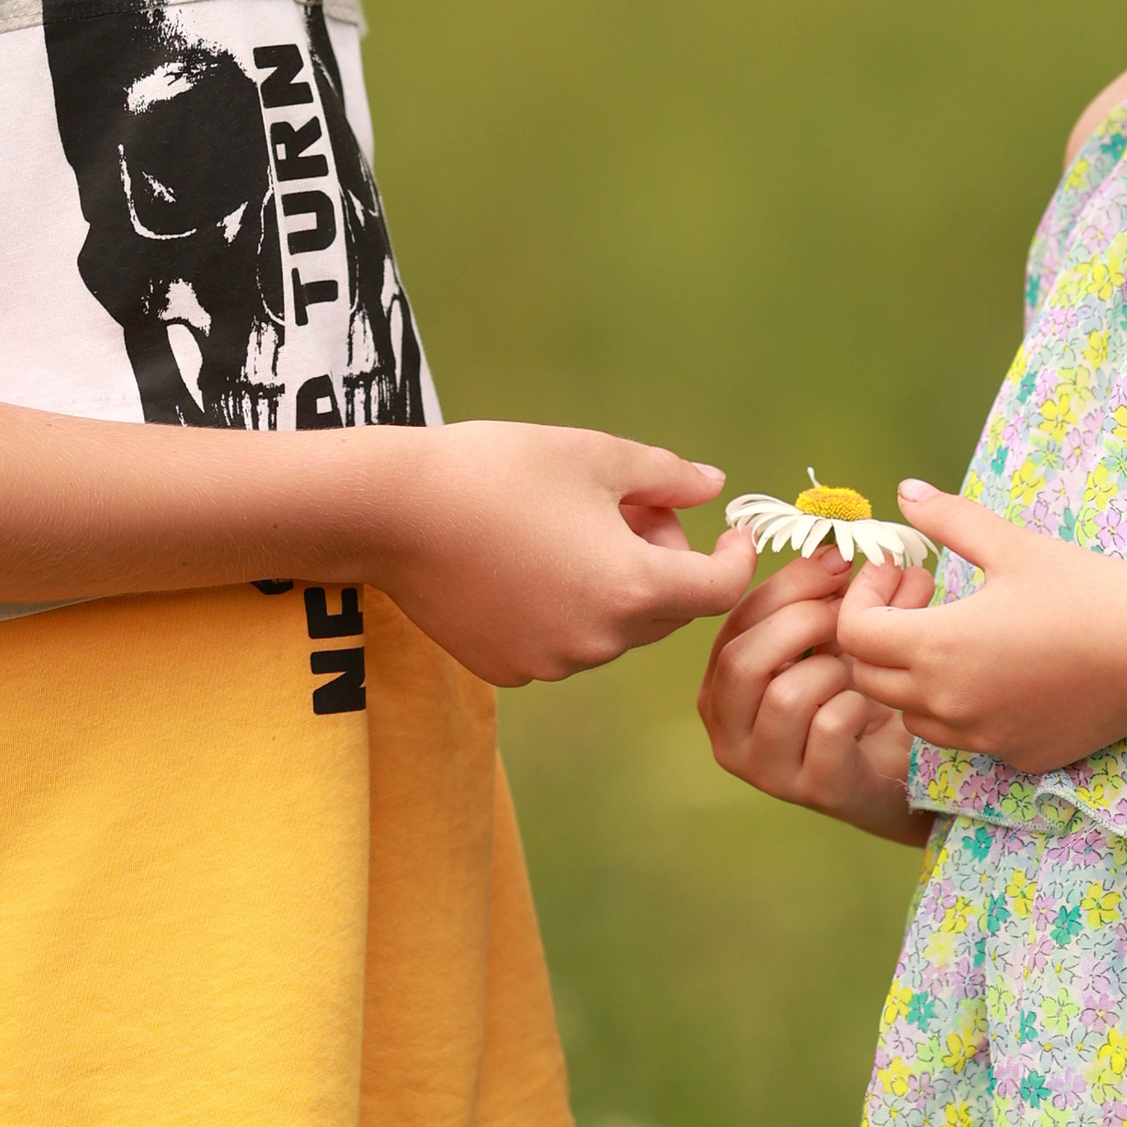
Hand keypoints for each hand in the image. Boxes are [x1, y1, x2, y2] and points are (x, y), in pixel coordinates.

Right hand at [375, 422, 755, 685]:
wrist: (392, 511)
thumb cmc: (498, 471)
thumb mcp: (596, 456)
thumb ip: (667, 476)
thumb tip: (715, 486)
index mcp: (632, 588)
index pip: (718, 590)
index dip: (734, 558)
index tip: (731, 531)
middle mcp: (599, 642)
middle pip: (667, 610)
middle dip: (665, 561)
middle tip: (630, 505)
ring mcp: (551, 663)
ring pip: (615, 627)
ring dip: (616, 584)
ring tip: (570, 527)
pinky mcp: (509, 670)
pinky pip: (564, 642)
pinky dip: (567, 607)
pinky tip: (527, 561)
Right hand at [696, 550, 935, 841]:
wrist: (894, 771)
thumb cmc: (849, 698)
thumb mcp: (826, 641)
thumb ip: (825, 596)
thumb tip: (838, 548)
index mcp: (720, 686)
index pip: (734, 622)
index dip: (787, 584)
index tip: (836, 559)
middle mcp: (727, 730)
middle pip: (743, 660)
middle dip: (803, 622)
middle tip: (851, 612)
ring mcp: (765, 769)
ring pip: (786, 694)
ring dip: (834, 670)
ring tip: (857, 673)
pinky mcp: (812, 789)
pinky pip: (830, 725)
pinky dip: (857, 704)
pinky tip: (869, 709)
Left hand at [835, 483, 1126, 779]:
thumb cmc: (1090, 592)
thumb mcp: (1015, 546)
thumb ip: (950, 520)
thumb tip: (905, 491)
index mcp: (939, 646)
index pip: (853, 634)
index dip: (864, 597)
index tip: (905, 572)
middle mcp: (949, 703)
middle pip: (869, 679)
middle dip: (880, 635)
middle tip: (924, 596)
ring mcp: (981, 737)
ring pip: (911, 715)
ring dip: (913, 676)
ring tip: (958, 632)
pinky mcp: (1014, 756)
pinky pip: (963, 736)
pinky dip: (960, 705)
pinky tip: (1002, 668)